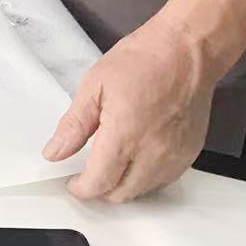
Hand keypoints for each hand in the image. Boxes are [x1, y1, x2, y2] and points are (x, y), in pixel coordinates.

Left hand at [43, 14, 213, 202]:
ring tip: (111, 162)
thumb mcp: (95, 85)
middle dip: (100, 189)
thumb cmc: (140, 61)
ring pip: (143, 190)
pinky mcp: (190, 154)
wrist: (186, 51)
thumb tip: (54, 153)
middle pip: (121, 194)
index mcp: (125, 136)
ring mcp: (175, 157)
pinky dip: (145, 178)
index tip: (72, 181)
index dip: (81, 188)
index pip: (99, 183)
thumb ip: (74, 125)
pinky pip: (164, 180)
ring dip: (123, 185)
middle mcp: (152, 154)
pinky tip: (136, 158)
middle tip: (88, 171)